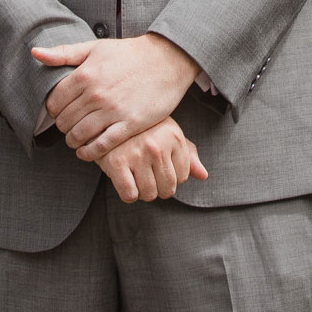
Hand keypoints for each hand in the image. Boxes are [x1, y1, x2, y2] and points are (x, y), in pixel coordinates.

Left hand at [32, 33, 200, 160]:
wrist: (166, 60)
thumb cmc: (129, 53)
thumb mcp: (95, 47)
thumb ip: (63, 53)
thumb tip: (35, 52)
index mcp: (85, 74)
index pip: (54, 102)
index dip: (53, 110)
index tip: (60, 111)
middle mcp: (96, 94)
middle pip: (65, 121)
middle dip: (63, 126)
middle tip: (69, 126)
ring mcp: (113, 110)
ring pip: (80, 135)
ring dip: (73, 141)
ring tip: (76, 139)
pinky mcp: (130, 124)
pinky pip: (102, 146)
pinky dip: (89, 153)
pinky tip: (86, 152)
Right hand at [95, 116, 209, 202]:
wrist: (108, 117)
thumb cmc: (144, 129)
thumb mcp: (168, 134)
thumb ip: (188, 155)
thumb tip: (203, 176)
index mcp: (174, 137)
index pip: (183, 177)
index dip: (171, 176)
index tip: (159, 166)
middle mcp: (157, 146)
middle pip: (167, 189)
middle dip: (158, 188)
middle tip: (147, 175)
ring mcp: (137, 154)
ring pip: (149, 194)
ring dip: (143, 192)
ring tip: (136, 176)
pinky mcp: (117, 162)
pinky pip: (130, 195)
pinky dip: (128, 194)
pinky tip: (125, 180)